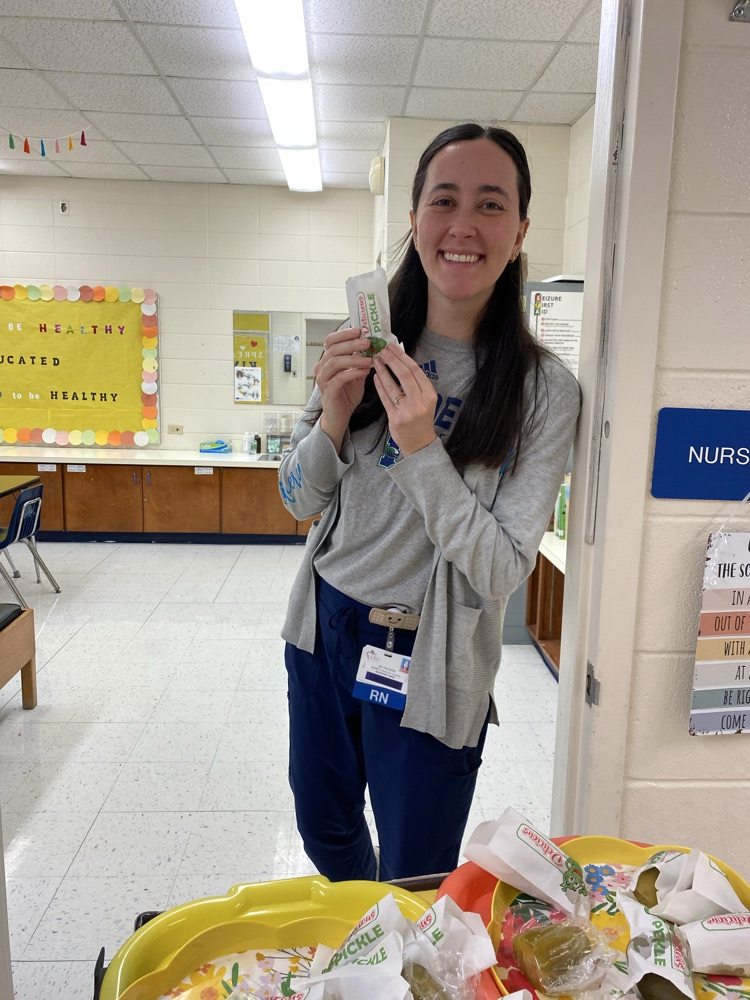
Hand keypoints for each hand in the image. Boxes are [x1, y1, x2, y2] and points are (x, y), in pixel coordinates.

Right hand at [314, 327, 372, 448]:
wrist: (339, 416)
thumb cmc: (346, 394)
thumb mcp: (356, 374)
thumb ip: (361, 360)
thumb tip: (374, 346)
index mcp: (328, 360)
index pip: (331, 340)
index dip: (344, 334)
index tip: (359, 330)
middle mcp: (322, 367)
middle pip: (333, 348)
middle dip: (351, 343)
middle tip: (367, 342)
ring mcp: (323, 378)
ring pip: (335, 361)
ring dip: (354, 357)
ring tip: (369, 358)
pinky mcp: (328, 390)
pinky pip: (340, 377)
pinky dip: (353, 372)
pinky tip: (365, 371)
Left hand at [373, 345, 437, 456]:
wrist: (419, 443)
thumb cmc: (421, 418)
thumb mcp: (425, 400)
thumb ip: (416, 383)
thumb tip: (400, 359)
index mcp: (430, 395)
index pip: (416, 371)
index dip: (403, 357)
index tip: (393, 347)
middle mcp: (420, 402)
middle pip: (405, 375)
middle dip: (392, 360)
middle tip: (382, 350)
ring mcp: (407, 411)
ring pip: (392, 386)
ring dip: (382, 371)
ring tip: (375, 361)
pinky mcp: (395, 419)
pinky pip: (385, 398)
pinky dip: (379, 386)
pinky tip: (375, 377)